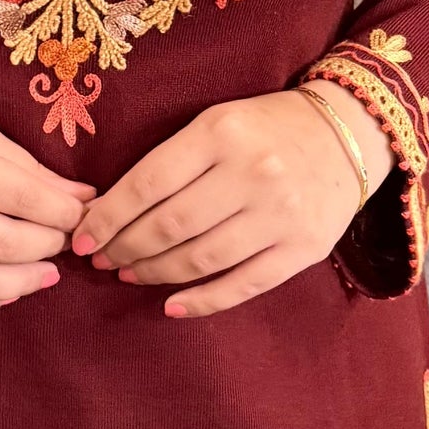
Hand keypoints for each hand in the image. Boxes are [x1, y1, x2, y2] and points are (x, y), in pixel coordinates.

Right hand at [0, 92, 94, 315]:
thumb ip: (20, 162)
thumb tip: (80, 197)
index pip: (22, 198)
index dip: (63, 212)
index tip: (79, 213)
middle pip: (5, 246)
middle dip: (49, 246)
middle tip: (63, 241)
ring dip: (25, 282)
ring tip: (45, 272)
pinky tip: (3, 288)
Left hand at [68, 85, 391, 319]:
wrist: (347, 132)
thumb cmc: (265, 128)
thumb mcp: (217, 122)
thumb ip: (171, 160)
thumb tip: (108, 209)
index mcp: (221, 133)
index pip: (148, 183)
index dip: (107, 218)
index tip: (81, 238)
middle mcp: (252, 173)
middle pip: (170, 226)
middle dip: (125, 248)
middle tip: (102, 260)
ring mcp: (280, 214)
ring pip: (201, 258)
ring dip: (155, 273)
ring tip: (129, 274)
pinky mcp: (303, 248)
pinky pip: (243, 284)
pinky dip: (202, 300)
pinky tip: (172, 306)